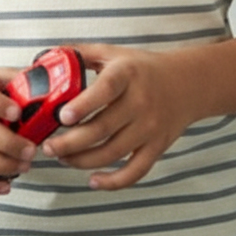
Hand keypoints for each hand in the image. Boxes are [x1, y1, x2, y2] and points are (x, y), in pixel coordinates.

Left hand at [42, 43, 194, 190]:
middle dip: (70, 143)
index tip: (62, 117)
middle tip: (48, 147)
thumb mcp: (114, 53)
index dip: (83, 105)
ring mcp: (150, 127)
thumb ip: (82, 54)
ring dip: (82, 161)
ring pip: (113, 153)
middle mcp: (140, 101)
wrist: (186, 83)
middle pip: (102, 129)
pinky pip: (135, 171)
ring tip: (62, 158)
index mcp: (127, 75)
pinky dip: (113, 182)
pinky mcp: (157, 147)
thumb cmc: (143, 68)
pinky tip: (93, 180)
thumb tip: (49, 58)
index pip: (105, 90)